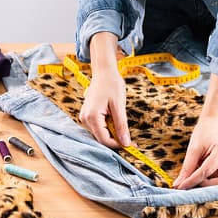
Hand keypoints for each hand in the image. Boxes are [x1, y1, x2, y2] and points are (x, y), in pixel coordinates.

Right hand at [79, 32, 130, 147]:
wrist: (104, 72)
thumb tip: (126, 143)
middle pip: (101, 138)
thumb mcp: (119, 106)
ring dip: (113, 134)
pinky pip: (99, 127)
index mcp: (91, 117)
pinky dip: (109, 128)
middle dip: (117, 140)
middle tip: (132, 141)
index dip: (118, 145)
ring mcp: (85, 117)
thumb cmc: (112, 85)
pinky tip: (117, 123)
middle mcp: (85, 118)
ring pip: (101, 133)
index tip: (131, 146)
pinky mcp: (88, 115)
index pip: (104, 139)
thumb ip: (122, 126)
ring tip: (125, 130)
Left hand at [173, 116, 217, 188]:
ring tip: (206, 163)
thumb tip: (178, 185)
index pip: (207, 172)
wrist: (216, 121)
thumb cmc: (204, 133)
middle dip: (209, 183)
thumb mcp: (193, 149)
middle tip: (196, 178)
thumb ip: (187, 168)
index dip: (193, 181)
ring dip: (213, 177)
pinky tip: (216, 162)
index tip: (181, 187)